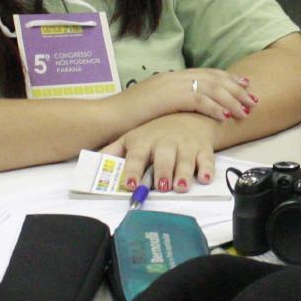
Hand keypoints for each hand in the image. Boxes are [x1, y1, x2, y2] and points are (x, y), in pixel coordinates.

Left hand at [103, 112, 218, 192]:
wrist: (187, 114)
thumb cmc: (155, 131)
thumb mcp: (131, 137)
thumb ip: (113, 152)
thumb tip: (92, 165)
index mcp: (144, 141)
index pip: (136, 156)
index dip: (133, 169)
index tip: (130, 184)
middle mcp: (165, 142)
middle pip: (164, 158)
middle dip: (163, 172)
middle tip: (162, 186)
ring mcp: (186, 145)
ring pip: (186, 160)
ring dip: (184, 174)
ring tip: (181, 186)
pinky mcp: (204, 148)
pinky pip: (207, 159)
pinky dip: (208, 169)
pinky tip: (206, 178)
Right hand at [124, 68, 253, 125]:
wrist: (108, 117)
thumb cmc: (128, 117)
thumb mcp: (154, 105)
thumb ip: (171, 103)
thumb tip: (187, 109)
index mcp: (172, 77)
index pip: (207, 74)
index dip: (228, 79)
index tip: (245, 84)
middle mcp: (175, 77)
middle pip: (214, 79)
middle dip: (237, 89)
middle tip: (253, 98)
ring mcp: (172, 85)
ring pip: (211, 88)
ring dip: (232, 100)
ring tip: (246, 110)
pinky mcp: (169, 97)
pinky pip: (199, 100)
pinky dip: (215, 108)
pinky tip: (225, 116)